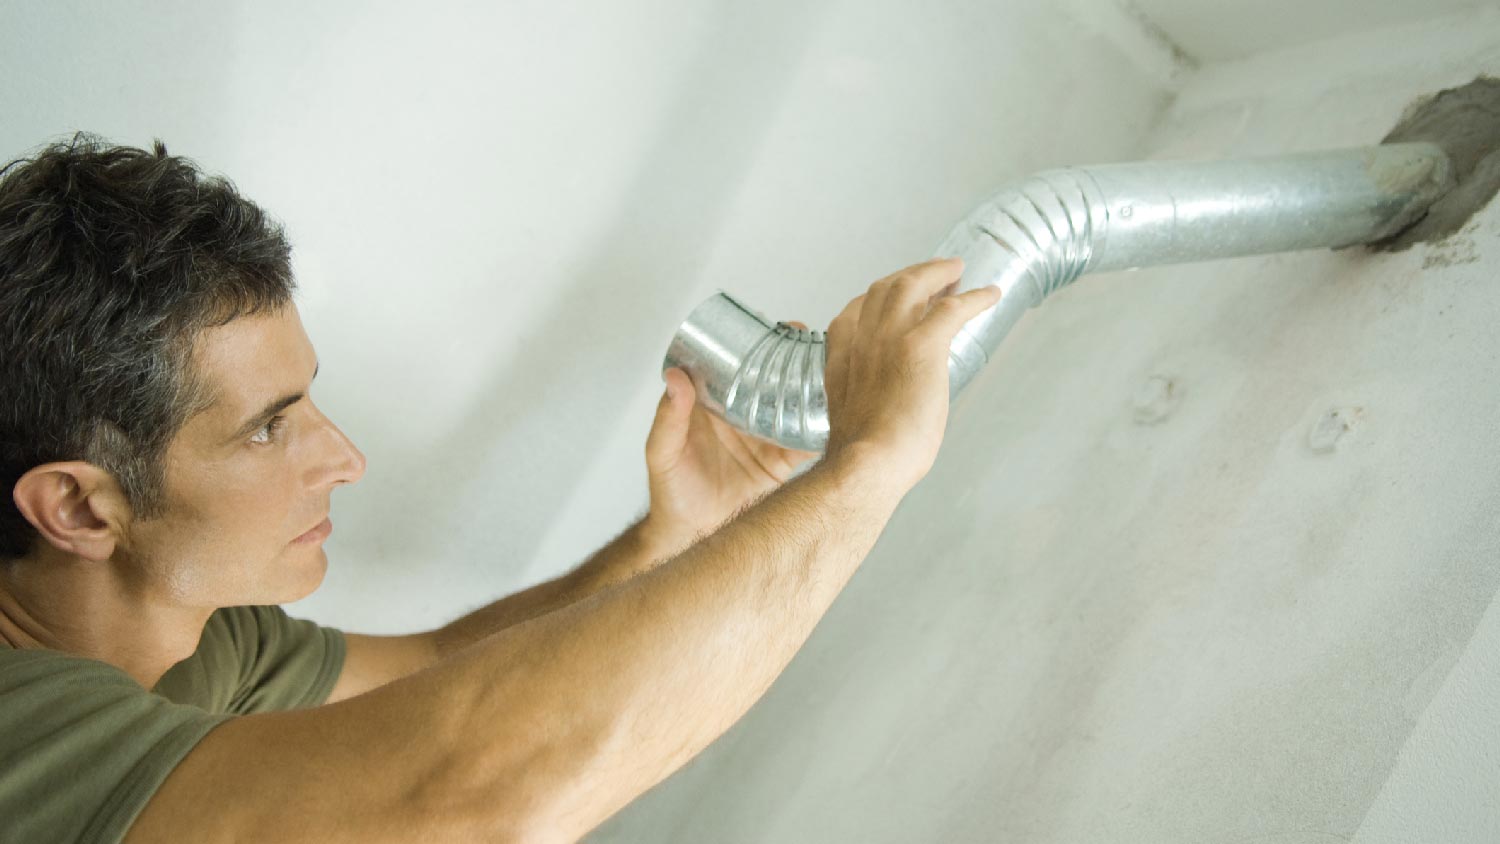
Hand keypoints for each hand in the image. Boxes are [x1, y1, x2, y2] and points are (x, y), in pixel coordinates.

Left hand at [643, 328, 819, 549]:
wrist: (692, 536)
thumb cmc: (671, 494)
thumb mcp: (662, 452)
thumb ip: (669, 418)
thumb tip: (676, 377)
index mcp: (714, 406)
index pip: (738, 367)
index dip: (757, 345)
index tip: (773, 328)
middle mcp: (743, 417)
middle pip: (773, 380)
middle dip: (794, 360)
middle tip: (810, 344)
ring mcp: (765, 438)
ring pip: (794, 405)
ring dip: (813, 388)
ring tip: (830, 372)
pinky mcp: (782, 464)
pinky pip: (806, 442)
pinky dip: (822, 429)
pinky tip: (837, 416)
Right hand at [822, 257, 1001, 491]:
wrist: (868, 464)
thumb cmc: (863, 456)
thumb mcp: (851, 415)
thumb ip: (865, 396)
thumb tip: (887, 405)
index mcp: (841, 357)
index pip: (853, 312)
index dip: (877, 299)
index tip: (893, 296)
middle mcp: (861, 339)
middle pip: (884, 288)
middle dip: (909, 275)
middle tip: (933, 275)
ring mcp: (889, 337)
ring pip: (914, 285)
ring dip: (938, 273)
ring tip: (957, 271)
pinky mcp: (921, 346)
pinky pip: (953, 309)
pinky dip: (975, 298)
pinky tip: (991, 294)